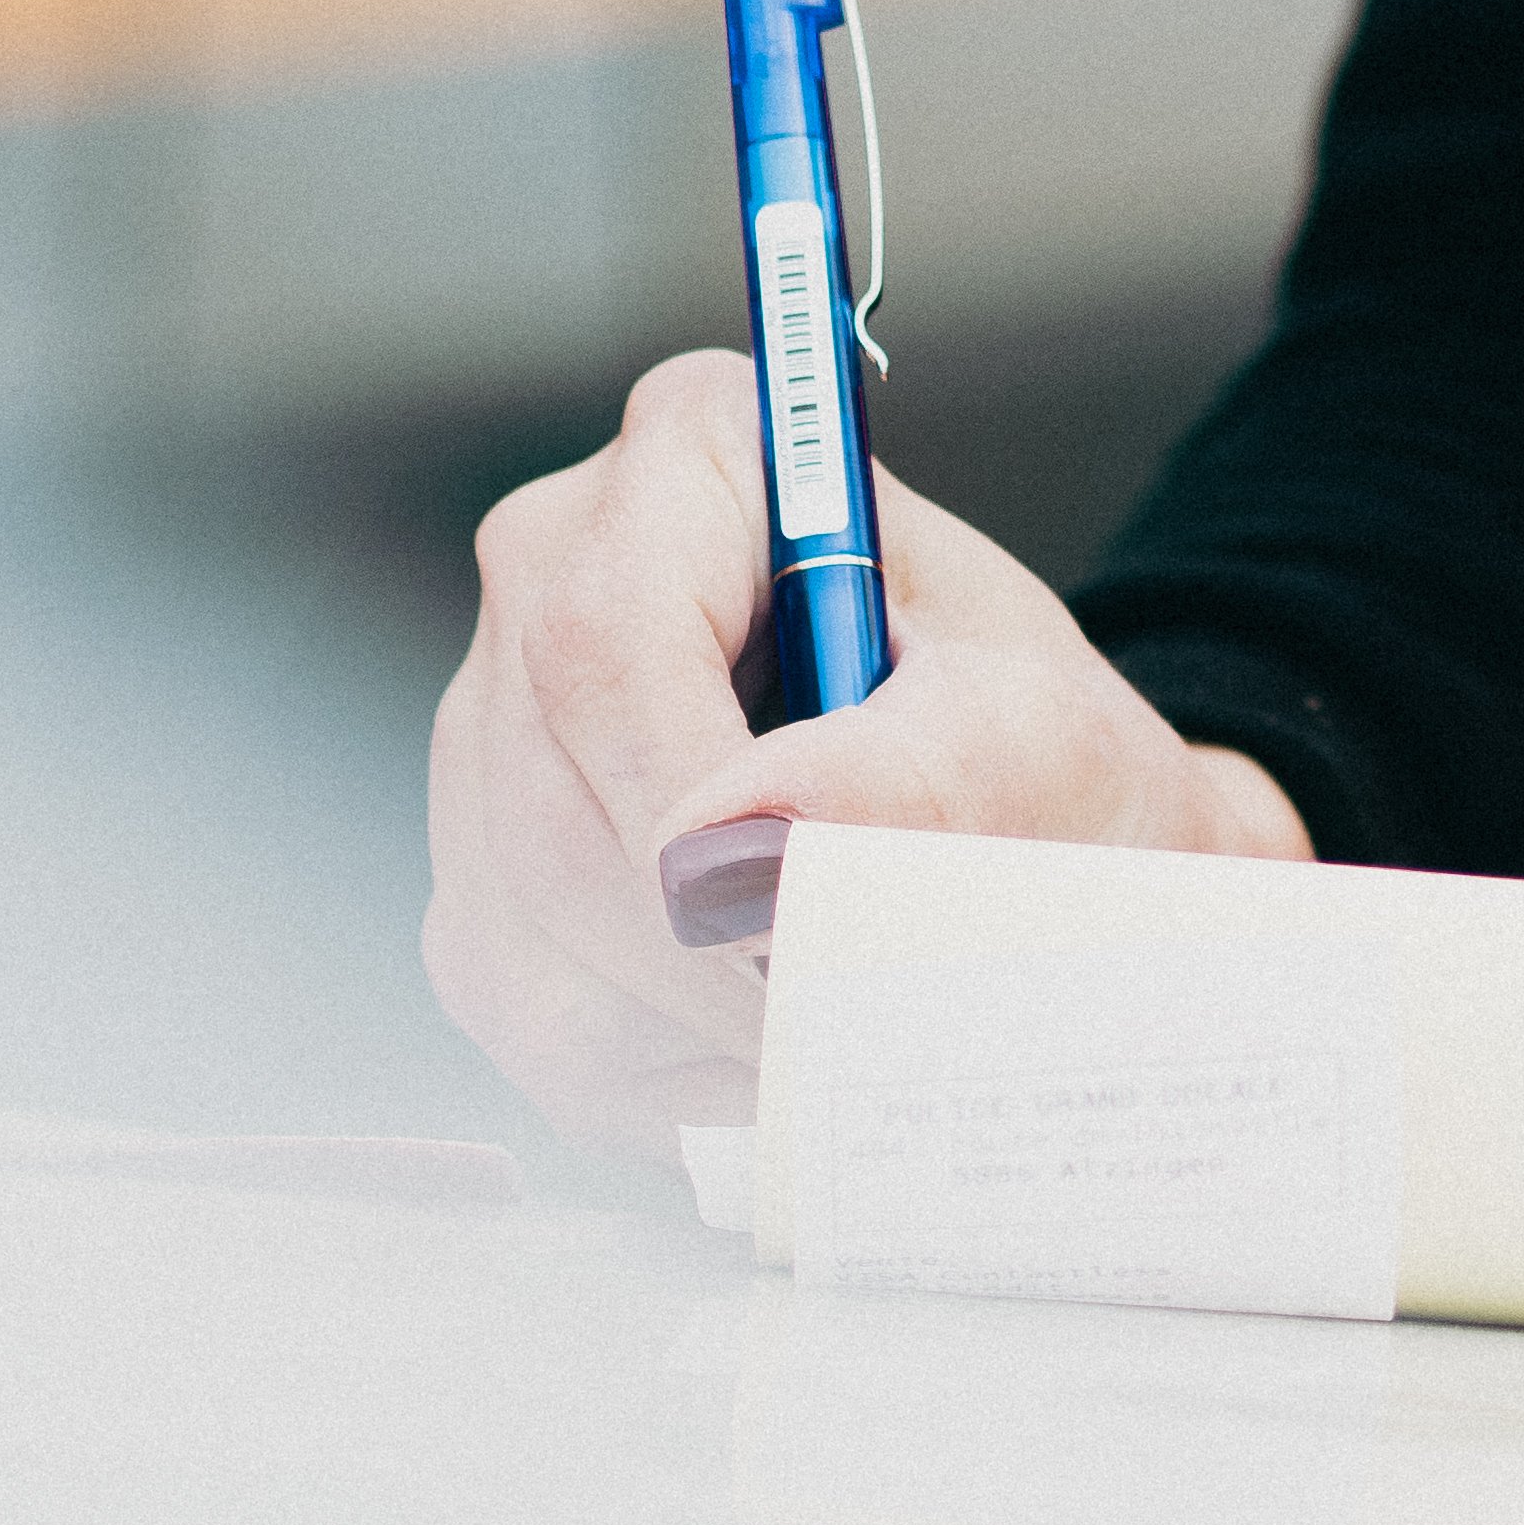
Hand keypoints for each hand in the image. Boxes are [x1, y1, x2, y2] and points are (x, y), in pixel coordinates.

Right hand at [416, 345, 1305, 1145]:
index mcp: (694, 454)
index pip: (610, 641)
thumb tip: (735, 845)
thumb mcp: (1024, 730)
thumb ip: (900, 772)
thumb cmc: (1035, 744)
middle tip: (843, 1023)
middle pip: (550, 806)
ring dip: (686, 1029)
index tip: (780, 921)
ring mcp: (491, 731)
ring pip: (522, 934)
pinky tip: (773, 1051)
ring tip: (832, 1041)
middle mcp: (553, 570)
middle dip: (700, 954)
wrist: (1039, 820)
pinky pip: (526, 1013)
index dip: (678, 799)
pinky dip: (661, 1070)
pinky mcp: (484, 878)